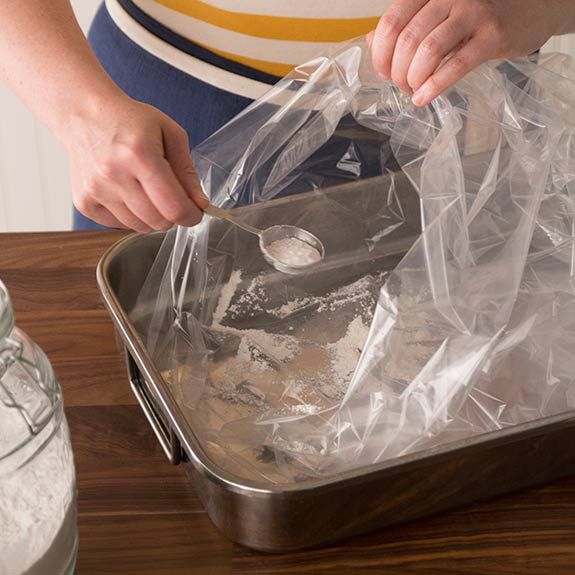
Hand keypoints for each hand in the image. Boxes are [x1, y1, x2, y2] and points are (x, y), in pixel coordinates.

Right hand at [64, 95, 207, 231]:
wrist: (83, 113)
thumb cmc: (129, 120)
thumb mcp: (170, 134)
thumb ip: (187, 172)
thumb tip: (200, 204)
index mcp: (139, 154)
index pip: (174, 207)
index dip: (191, 216)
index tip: (195, 213)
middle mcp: (114, 173)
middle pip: (158, 222)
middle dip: (172, 215)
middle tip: (170, 197)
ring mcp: (95, 189)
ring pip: (140, 227)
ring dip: (150, 216)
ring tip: (145, 189)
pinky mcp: (83, 201)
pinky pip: (118, 225)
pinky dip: (129, 215)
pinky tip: (126, 192)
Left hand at [369, 0, 574, 106]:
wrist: (533, 5)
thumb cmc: (480, 12)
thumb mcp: (439, 12)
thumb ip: (405, 25)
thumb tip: (371, 42)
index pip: (391, 22)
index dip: (381, 54)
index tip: (384, 72)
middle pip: (406, 40)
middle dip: (397, 72)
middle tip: (402, 86)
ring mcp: (472, 14)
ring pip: (427, 52)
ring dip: (413, 80)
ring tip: (414, 91)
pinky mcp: (492, 37)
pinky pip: (455, 66)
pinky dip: (434, 87)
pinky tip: (423, 98)